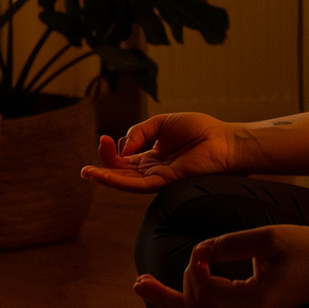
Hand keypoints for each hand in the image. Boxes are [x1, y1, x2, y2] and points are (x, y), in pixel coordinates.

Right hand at [82, 111, 241, 192]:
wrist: (224, 141)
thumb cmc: (199, 130)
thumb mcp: (161, 123)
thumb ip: (139, 131)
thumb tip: (122, 147)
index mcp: (152, 156)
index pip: (124, 159)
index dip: (111, 151)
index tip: (103, 139)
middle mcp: (153, 169)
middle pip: (121, 173)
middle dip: (103, 169)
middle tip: (84, 169)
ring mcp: (158, 177)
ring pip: (126, 182)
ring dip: (105, 178)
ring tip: (87, 173)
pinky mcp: (165, 182)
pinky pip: (137, 184)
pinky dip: (119, 181)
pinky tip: (104, 176)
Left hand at [135, 224, 308, 307]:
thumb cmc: (307, 249)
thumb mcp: (269, 238)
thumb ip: (230, 243)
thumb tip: (198, 252)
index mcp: (253, 301)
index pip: (205, 291)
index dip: (194, 267)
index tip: (205, 247)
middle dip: (170, 290)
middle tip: (143, 278)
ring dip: (170, 300)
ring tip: (141, 287)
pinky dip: (188, 300)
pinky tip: (171, 290)